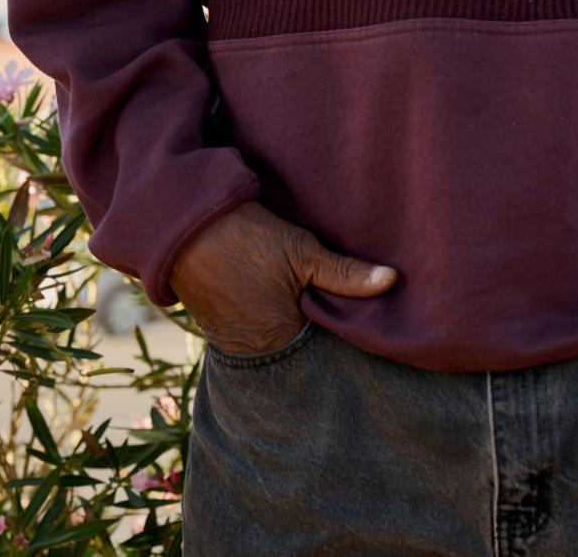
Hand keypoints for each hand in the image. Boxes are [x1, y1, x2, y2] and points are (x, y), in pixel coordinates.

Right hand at [168, 200, 397, 353]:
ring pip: (276, 341)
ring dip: (291, 325)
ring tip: (306, 303)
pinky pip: (252, 334)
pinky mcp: (216, 329)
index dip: (339, 330)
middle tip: (336, 306)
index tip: (359, 317)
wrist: (186, 225)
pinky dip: (268, 321)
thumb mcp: (302, 252)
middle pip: (299, 348)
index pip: (323, 347)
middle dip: (316, 331)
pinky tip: (279, 301)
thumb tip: (391, 281)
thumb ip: (345, 274)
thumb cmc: (247, 238)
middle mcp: (253, 351)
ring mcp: (231, 342)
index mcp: (279, 339)